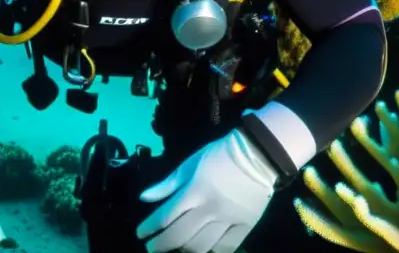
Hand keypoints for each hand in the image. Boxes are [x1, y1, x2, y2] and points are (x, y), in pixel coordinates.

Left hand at [136, 129, 276, 252]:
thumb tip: (144, 198)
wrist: (257, 155)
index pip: (165, 216)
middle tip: (151, 247)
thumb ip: (167, 184)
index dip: (149, 228)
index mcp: (194, 191)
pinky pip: (225, 248)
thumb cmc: (218, 156)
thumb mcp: (189, 164)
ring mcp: (228, 219)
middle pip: (179, 236)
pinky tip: (201, 251)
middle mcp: (209, 208)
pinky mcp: (245, 226)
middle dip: (160, 245)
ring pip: (201, 246)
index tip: (141, 233)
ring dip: (183, 250)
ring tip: (175, 249)